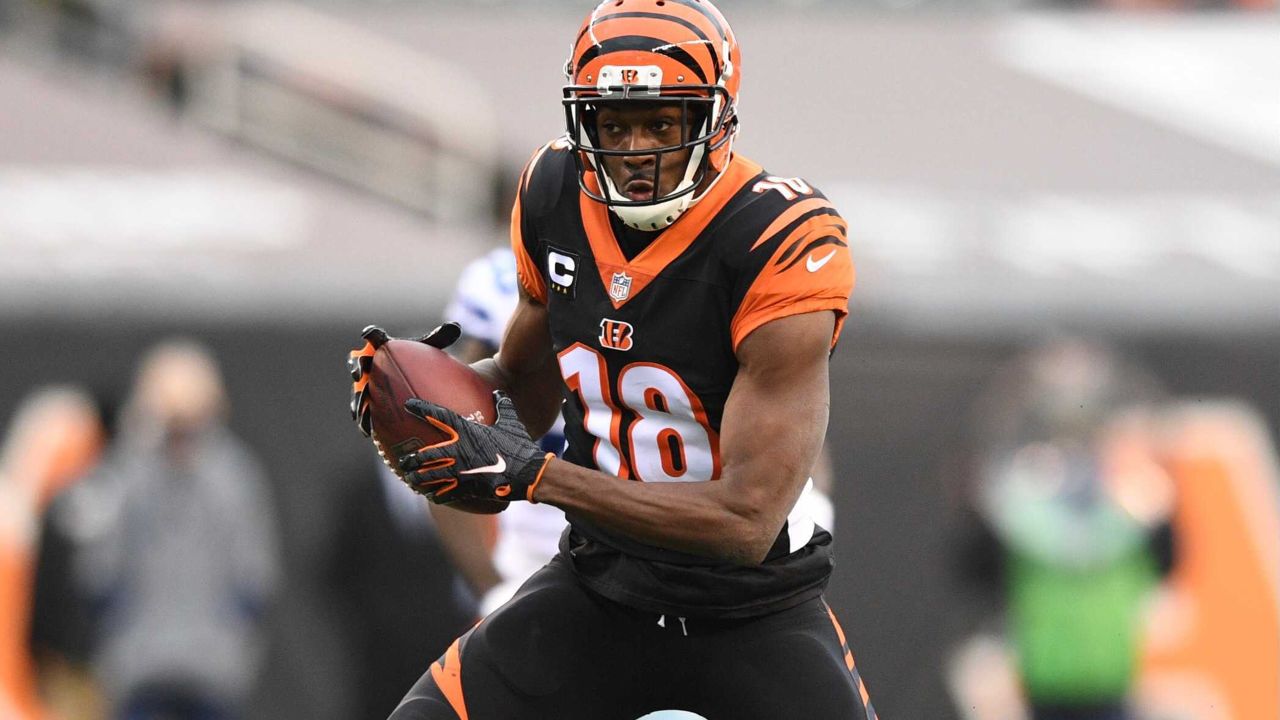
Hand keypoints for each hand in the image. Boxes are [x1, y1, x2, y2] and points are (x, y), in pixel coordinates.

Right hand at [348, 323, 461, 436]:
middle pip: (359, 363)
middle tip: (358, 374)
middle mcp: (370, 363)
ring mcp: (367, 383)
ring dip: (356, 399)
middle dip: (356, 367)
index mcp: (382, 345)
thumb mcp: (432, 346)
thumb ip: (441, 336)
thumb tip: (455, 326)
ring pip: (358, 390)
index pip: (374, 336)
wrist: (416, 375)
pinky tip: (366, 431)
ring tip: (358, 409)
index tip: (368, 334)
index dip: (370, 334)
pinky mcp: (369, 401)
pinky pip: (365, 410)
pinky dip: (364, 419)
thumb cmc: (422, 357)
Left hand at [398, 391, 553, 503]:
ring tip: (410, 479)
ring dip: (419, 478)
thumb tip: (498, 393)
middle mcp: (460, 451)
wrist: (528, 473)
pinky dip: (437, 494)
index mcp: (468, 432)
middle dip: (413, 458)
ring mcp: (462, 471)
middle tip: (404, 460)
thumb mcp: (511, 422)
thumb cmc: (519, 445)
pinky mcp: (467, 488)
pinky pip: (446, 492)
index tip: (408, 405)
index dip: (423, 409)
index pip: (440, 417)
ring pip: (431, 476)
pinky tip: (430, 496)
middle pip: (428, 454)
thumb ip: (502, 406)